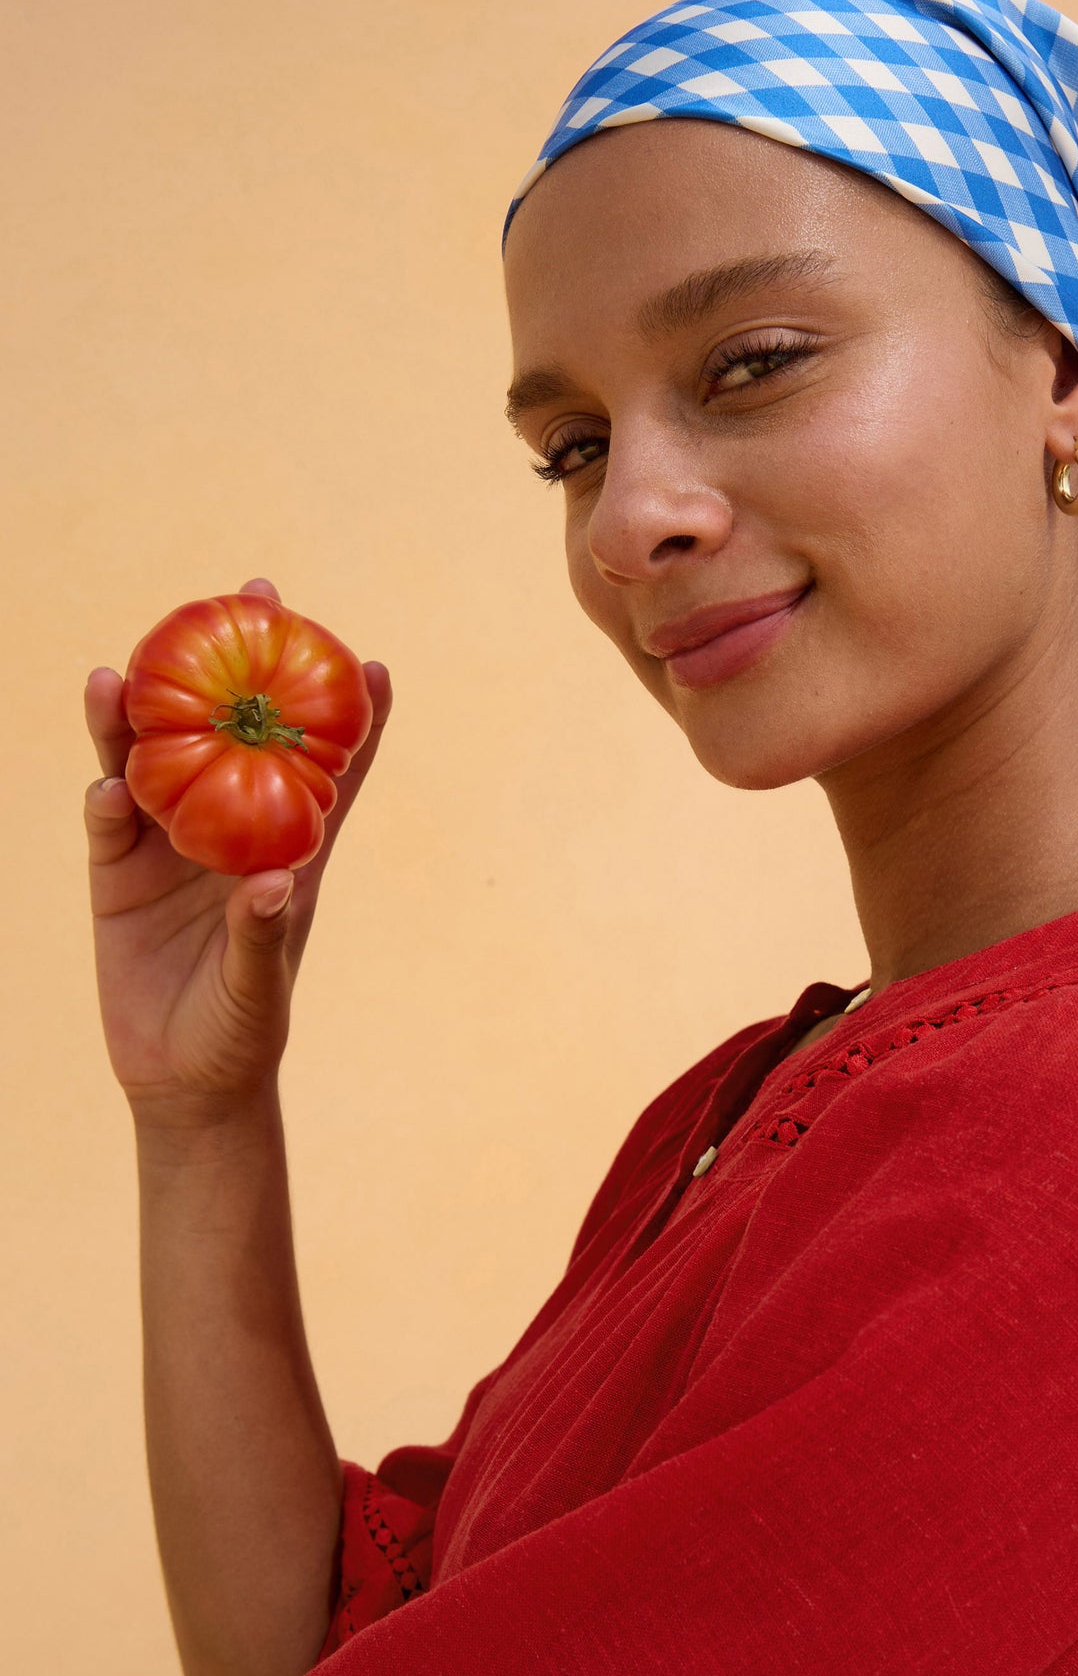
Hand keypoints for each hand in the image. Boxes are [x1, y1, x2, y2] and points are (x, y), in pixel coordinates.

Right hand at [84, 578, 391, 1123]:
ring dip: (143, 713)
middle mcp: (230, 833)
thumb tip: (272, 884)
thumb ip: (262, 935)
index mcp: (288, 853)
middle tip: (247, 596)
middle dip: (239, 667)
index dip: (355, 720)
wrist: (184, 1079)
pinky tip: (106, 773)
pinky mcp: (117, 873)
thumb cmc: (245, 1031)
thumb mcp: (260, 987)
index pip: (331, 774)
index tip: (372, 663)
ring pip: (158, 759)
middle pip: (236, 734)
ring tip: (127, 668)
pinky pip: (110, 819)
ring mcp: (170, 847)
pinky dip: (107, 792)